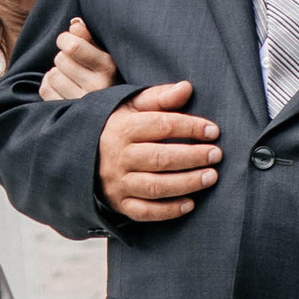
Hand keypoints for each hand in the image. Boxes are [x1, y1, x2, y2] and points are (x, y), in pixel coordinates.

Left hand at [38, 16, 119, 103]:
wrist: (114, 109)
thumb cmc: (104, 74)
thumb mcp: (102, 53)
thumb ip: (88, 37)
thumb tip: (75, 23)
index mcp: (108, 67)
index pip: (73, 46)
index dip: (64, 39)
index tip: (67, 41)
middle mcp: (97, 87)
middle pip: (60, 59)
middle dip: (63, 57)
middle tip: (73, 63)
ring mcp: (83, 103)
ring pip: (53, 75)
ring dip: (56, 72)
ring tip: (69, 76)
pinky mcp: (68, 113)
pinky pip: (46, 90)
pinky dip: (48, 84)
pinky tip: (61, 86)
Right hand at [98, 81, 221, 224]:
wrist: (82, 154)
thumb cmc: (117, 127)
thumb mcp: (132, 106)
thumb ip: (159, 97)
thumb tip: (186, 88)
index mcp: (123, 128)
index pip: (161, 126)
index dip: (190, 128)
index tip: (213, 131)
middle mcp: (119, 156)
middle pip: (160, 158)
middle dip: (192, 156)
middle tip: (216, 155)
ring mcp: (119, 182)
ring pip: (155, 186)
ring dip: (186, 183)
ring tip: (211, 177)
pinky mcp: (120, 203)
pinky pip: (144, 211)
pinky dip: (168, 210)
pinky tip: (190, 204)